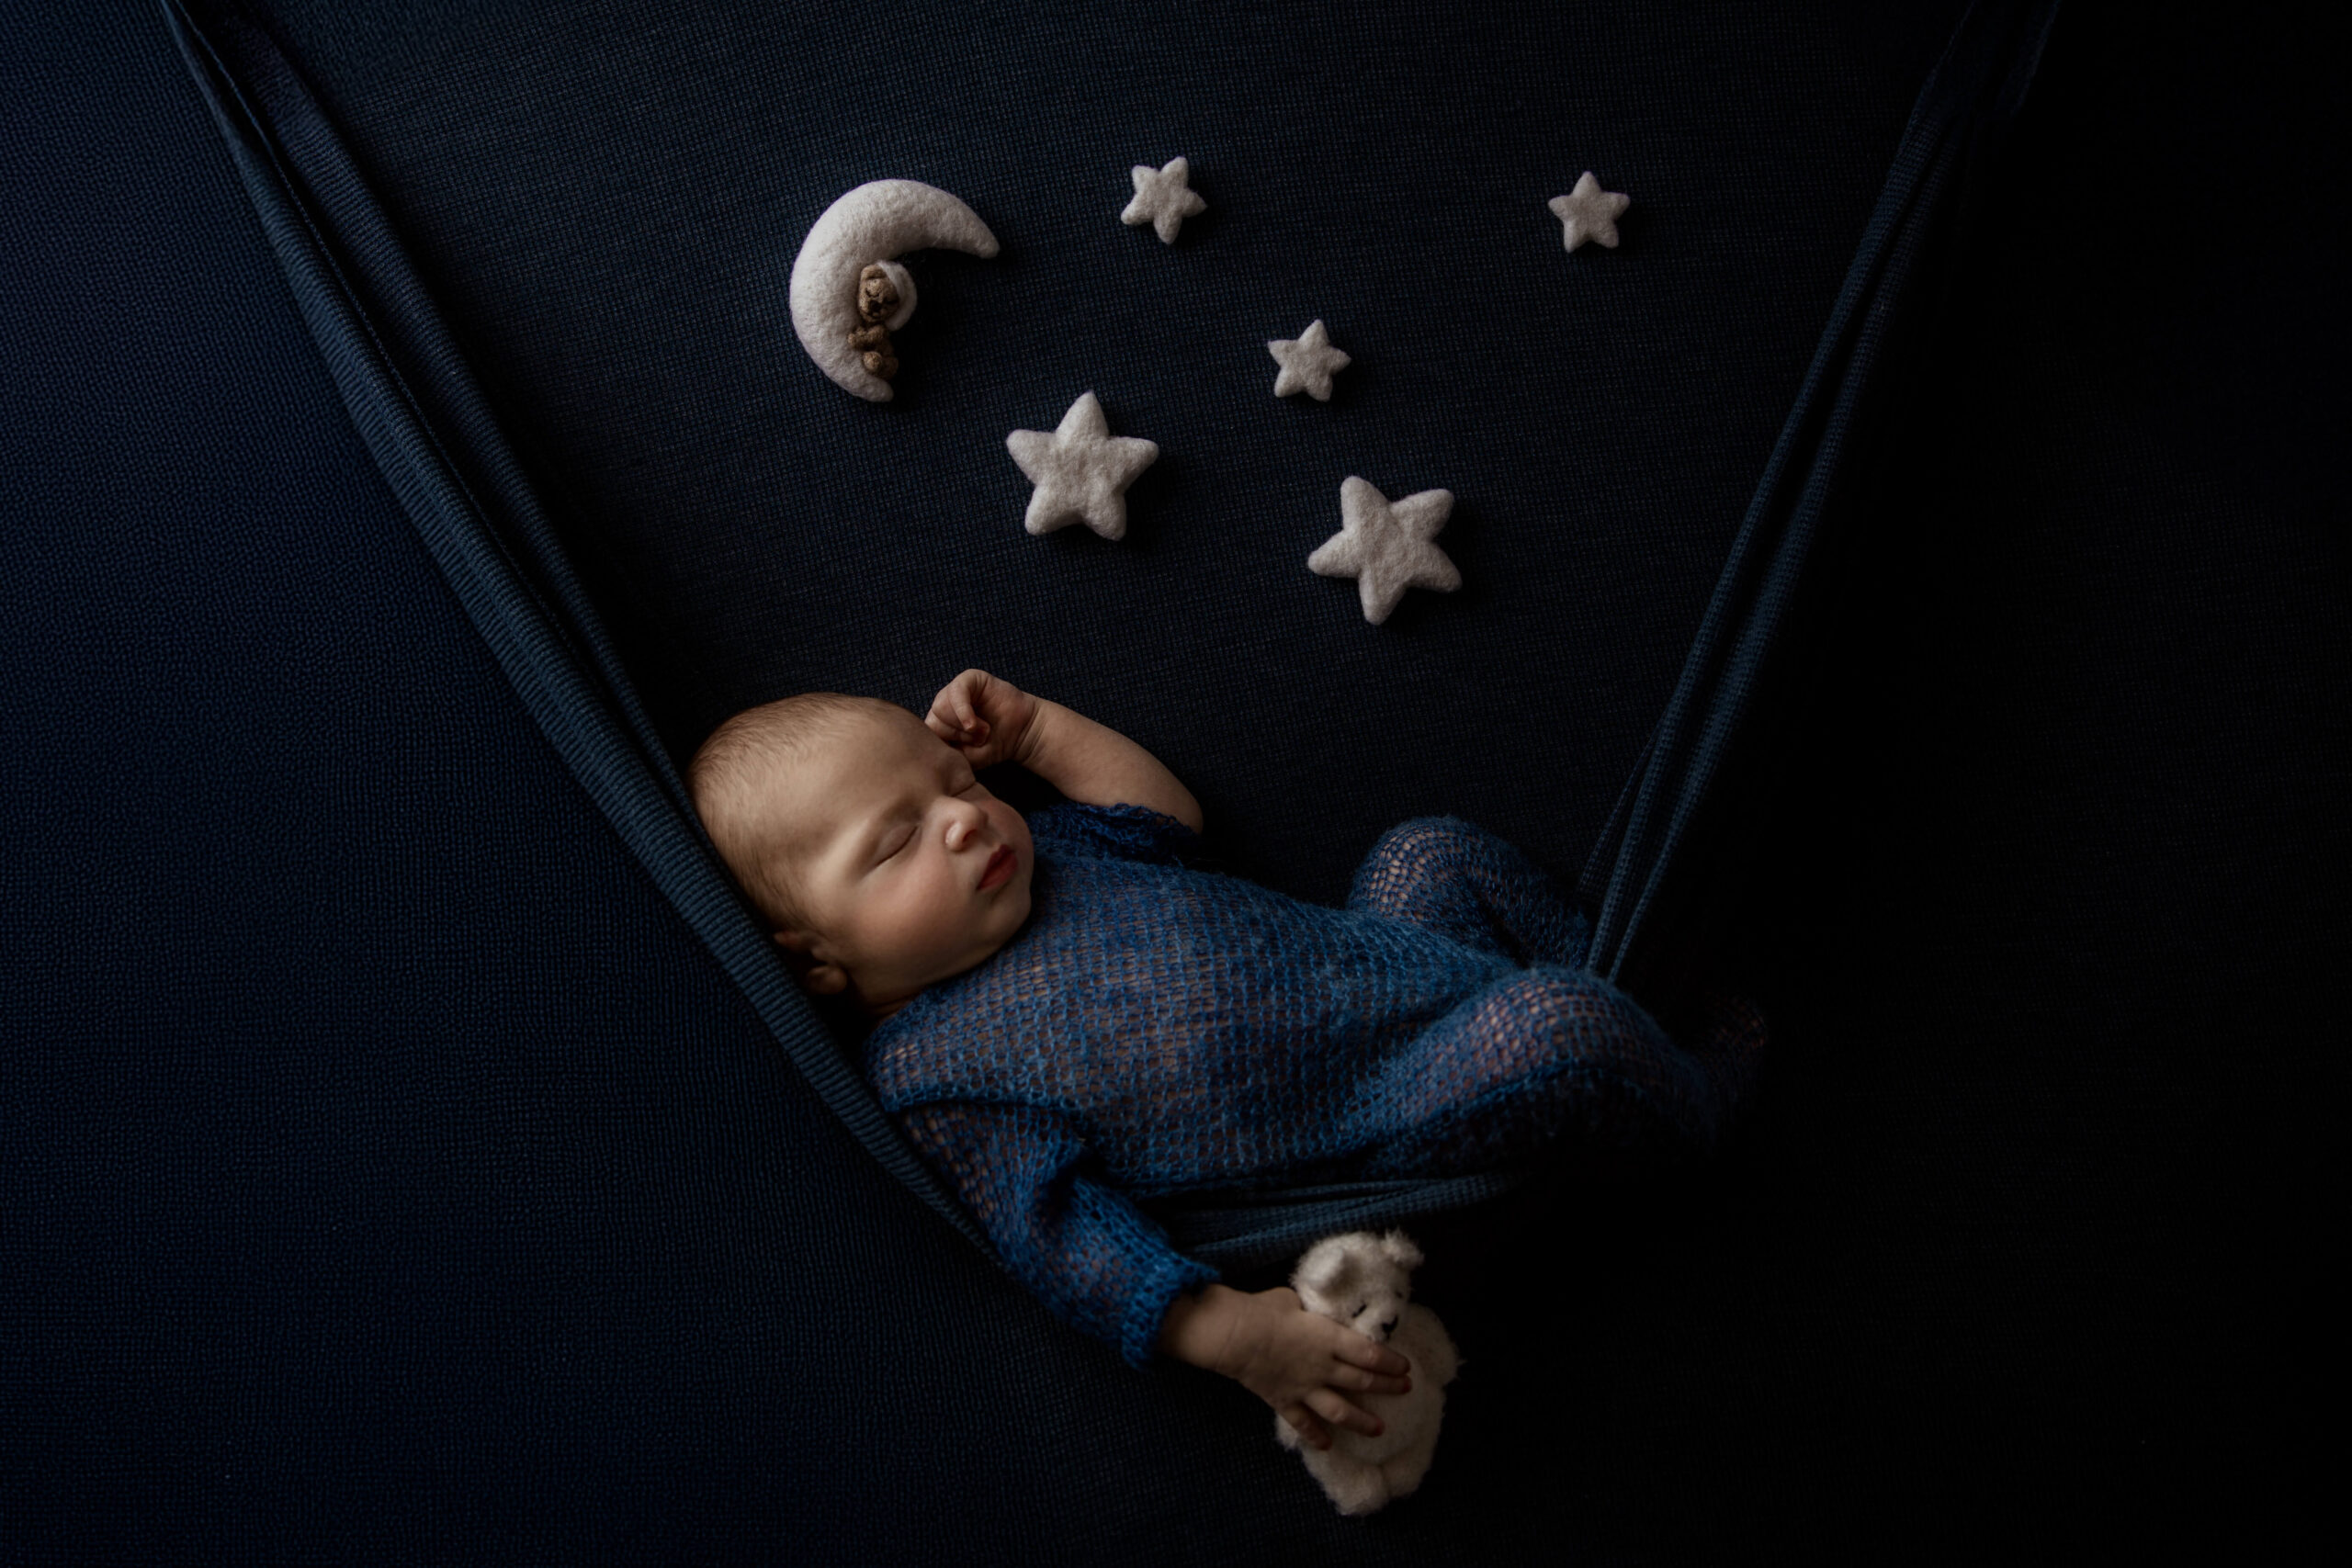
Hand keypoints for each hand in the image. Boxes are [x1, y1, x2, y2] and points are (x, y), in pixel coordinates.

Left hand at [925, 669, 1041, 770]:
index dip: (945, 745)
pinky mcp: (969, 678)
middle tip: (977, 740)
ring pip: (941, 706)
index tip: (965, 752)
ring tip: (983, 731)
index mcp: (937, 723)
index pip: (925, 733)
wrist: (1021, 735)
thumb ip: (944, 750)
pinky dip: (964, 711)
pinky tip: (975, 724)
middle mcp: (942, 705)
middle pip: (933, 720)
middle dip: (956, 735)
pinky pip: (957, 691)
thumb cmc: (992, 747)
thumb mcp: (964, 757)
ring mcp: (954, 690)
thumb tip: (926, 743)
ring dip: (963, 725)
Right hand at [1158, 1285, 1411, 1449]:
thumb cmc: (1264, 1311)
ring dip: (1362, 1421)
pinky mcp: (1285, 1402)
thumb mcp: (1293, 1301)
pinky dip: (1316, 1436)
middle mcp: (1323, 1367)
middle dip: (1387, 1387)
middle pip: (1362, 1381)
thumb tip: (1312, 1314)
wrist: (1234, 1336)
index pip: (1370, 1353)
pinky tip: (1327, 1445)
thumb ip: (1310, 1313)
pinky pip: (1304, 1423)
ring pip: (1341, 1410)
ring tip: (1379, 1429)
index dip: (1390, 1362)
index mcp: (1329, 1339)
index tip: (1405, 1367)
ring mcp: (1305, 1388)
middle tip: (1405, 1390)